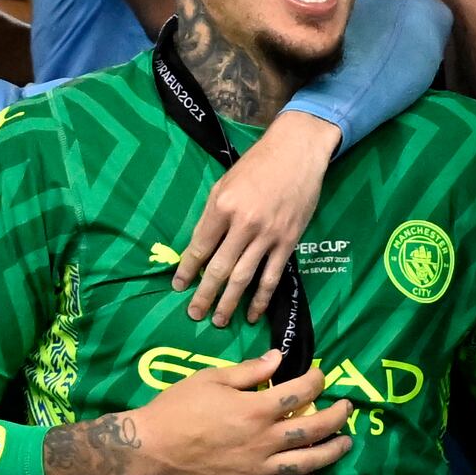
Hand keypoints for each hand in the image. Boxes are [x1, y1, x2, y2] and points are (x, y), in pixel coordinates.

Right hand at [128, 353, 351, 474]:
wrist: (149, 448)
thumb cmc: (177, 407)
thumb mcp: (211, 378)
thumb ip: (249, 371)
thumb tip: (279, 358)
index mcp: (256, 409)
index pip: (301, 393)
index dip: (317, 381)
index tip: (321, 376)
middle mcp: (264, 441)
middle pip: (314, 430)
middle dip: (337, 417)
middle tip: (347, 409)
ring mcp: (257, 470)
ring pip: (306, 465)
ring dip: (331, 454)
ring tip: (345, 444)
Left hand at [176, 112, 334, 324]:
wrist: (297, 153)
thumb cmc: (256, 165)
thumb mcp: (224, 183)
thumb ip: (212, 215)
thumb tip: (201, 247)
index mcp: (223, 206)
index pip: (200, 246)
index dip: (187, 270)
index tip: (178, 286)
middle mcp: (243, 224)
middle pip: (219, 268)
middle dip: (204, 295)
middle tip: (194, 314)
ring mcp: (268, 235)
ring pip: (244, 278)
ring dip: (229, 303)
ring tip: (218, 321)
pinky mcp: (288, 242)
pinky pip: (272, 277)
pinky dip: (261, 299)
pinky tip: (253, 314)